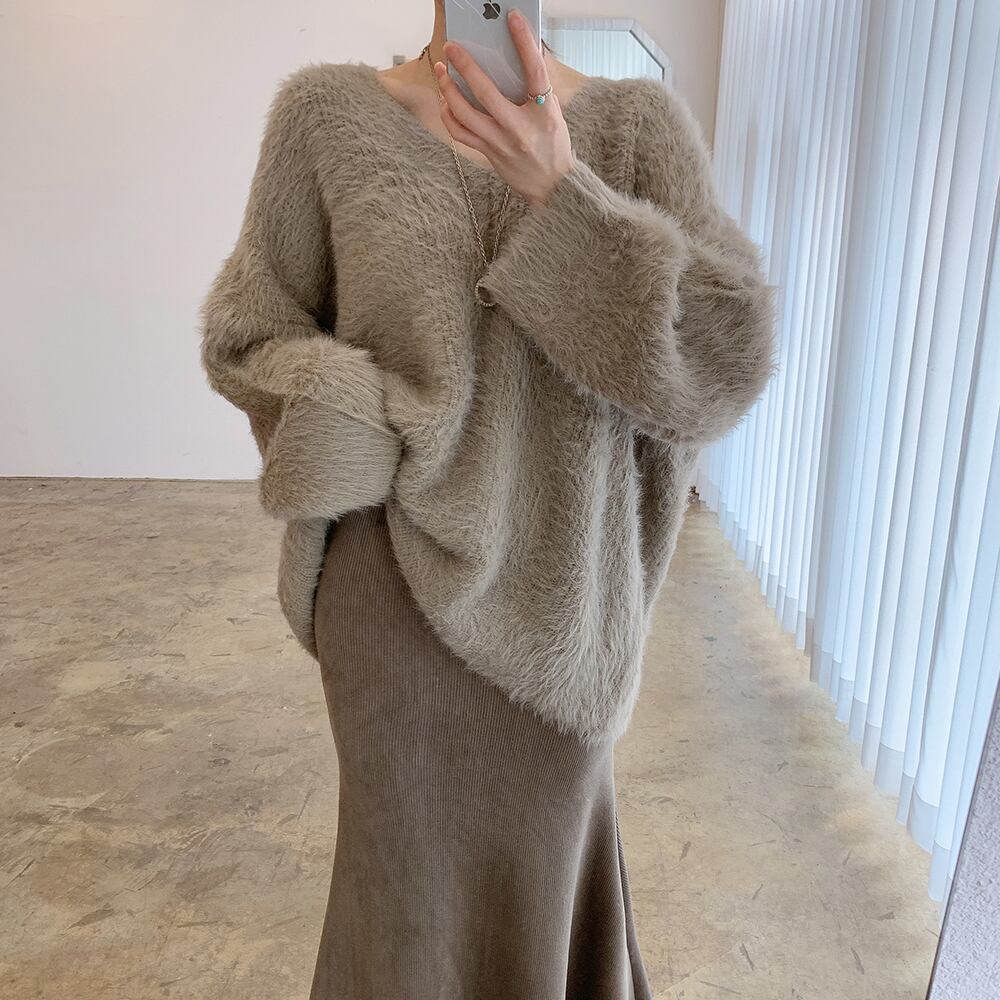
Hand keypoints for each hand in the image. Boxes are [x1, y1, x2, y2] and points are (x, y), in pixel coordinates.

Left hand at [434, 8, 573, 207]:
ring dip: (449, 90)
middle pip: (487, 93)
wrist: (552, 186)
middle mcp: (520, 128)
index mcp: (543, 113)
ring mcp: (501, 142)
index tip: (512, 19)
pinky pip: (461, 134)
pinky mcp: (489, 153)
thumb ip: (537, 88)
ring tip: (441, 72)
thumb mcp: (553, 114)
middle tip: (452, 48)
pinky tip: (445, 102)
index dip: (524, 42)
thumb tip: (525, 55)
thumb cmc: (553, 146)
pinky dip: (449, 116)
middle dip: (466, 66)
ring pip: (465, 114)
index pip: (534, 71)